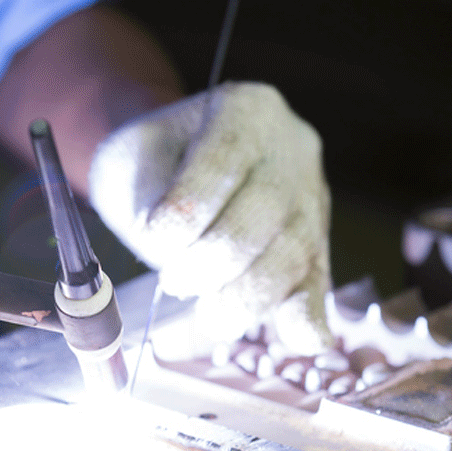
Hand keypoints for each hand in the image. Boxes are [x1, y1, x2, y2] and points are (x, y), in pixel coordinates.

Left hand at [89, 82, 332, 353]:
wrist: (176, 162)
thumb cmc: (152, 162)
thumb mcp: (133, 160)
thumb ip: (149, 199)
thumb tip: (169, 254)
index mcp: (246, 109)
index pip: (224, 162)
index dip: (187, 211)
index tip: (152, 239)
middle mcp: (292, 149)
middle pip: (264, 215)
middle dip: (212, 261)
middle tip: (174, 281)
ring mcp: (311, 197)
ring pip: (293, 255)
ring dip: (244, 298)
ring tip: (205, 319)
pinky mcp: (317, 243)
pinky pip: (318, 282)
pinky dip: (307, 316)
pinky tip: (299, 339)